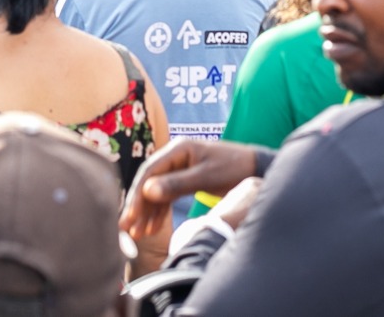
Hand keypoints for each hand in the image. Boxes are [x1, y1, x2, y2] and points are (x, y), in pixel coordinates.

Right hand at [120, 139, 259, 240]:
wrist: (256, 169)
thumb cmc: (234, 168)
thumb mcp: (206, 177)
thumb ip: (177, 184)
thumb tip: (147, 192)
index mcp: (177, 150)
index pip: (149, 171)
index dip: (138, 194)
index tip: (130, 215)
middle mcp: (174, 157)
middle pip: (149, 182)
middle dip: (138, 207)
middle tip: (127, 228)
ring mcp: (178, 168)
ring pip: (156, 192)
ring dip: (147, 212)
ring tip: (138, 234)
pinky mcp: (184, 180)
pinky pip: (167, 196)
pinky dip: (160, 212)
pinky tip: (154, 228)